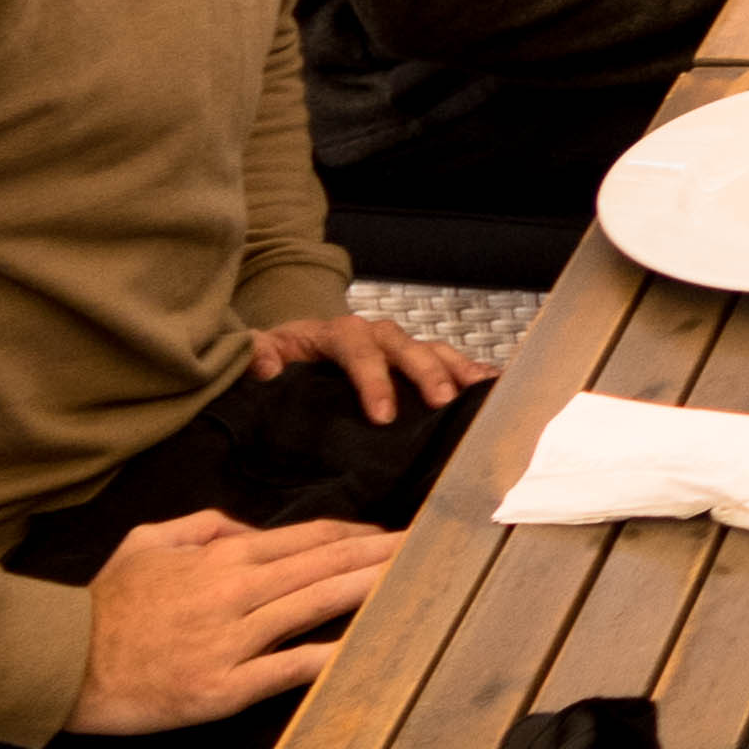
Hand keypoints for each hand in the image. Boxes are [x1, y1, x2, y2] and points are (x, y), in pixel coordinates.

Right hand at [66, 508, 396, 734]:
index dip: (354, 533)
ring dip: (366, 592)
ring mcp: (230, 643)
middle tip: (427, 548)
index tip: (392, 533)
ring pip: (313, 608)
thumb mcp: (149, 540)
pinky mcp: (222, 688)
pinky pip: (284, 669)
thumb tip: (253, 529)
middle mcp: (233, 593)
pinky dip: (324, 656)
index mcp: (220, 557)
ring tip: (410, 584)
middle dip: (379, 554)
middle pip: (322, 566)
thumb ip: (205, 525)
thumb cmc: (105, 604)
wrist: (62, 663)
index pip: (306, 538)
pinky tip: (359, 648)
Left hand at [246, 311, 493, 425]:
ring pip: (431, 350)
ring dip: (456, 370)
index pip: (358, 349)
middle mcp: (373, 334)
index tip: (382, 416)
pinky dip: (468, 372)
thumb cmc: (279, 357)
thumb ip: (257, 355)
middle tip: (443, 402)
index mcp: (336, 333)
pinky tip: (491, 388)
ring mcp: (396, 346)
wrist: (292, 352)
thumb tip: (266, 367)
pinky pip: (444, 362)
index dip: (373, 379)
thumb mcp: (261, 352)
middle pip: (404, 346)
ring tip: (479, 391)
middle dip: (426, 373)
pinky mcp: (411, 361)